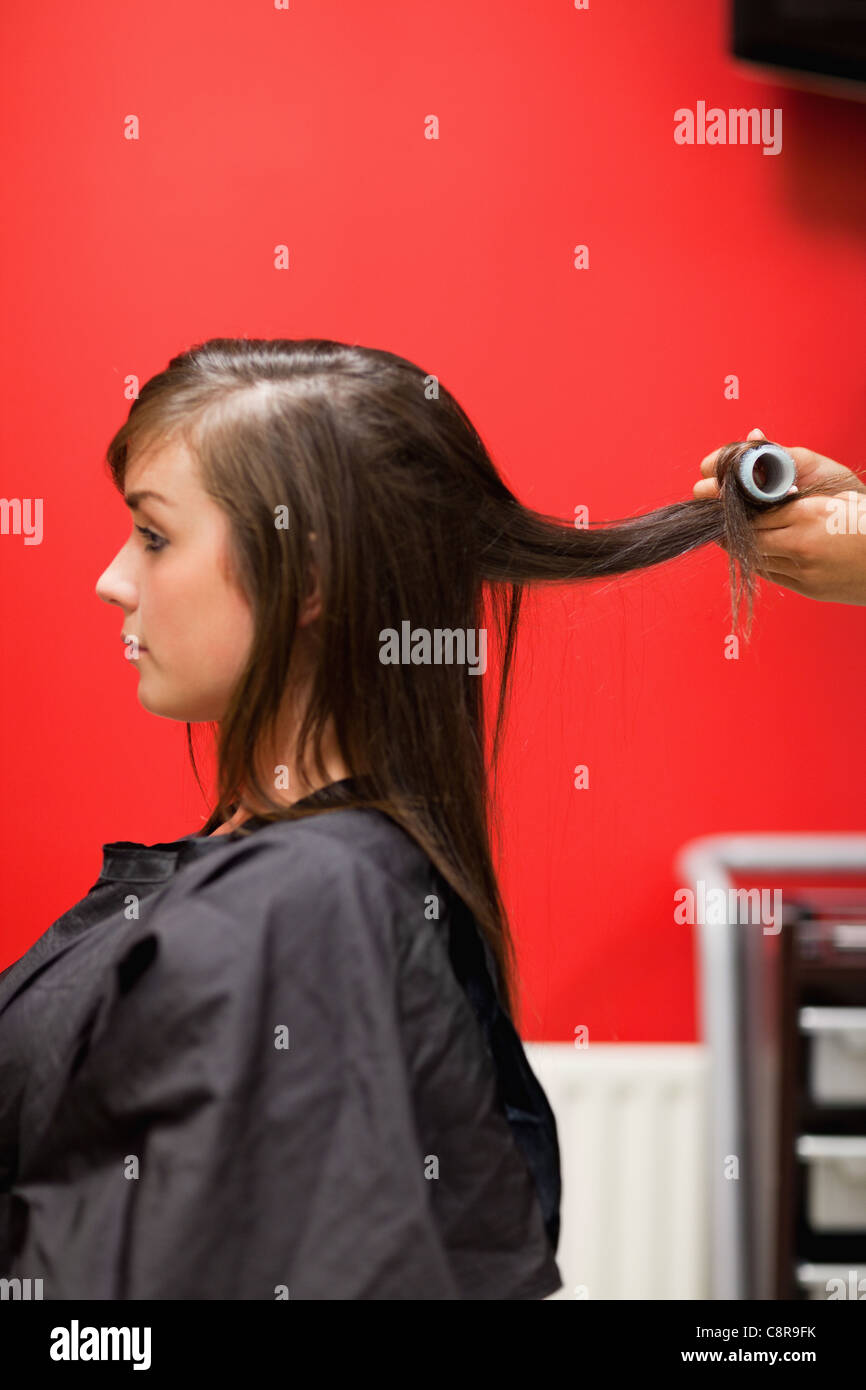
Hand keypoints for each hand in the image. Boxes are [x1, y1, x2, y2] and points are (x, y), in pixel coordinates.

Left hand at [693, 429, 865, 603]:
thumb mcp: (836, 494)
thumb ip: (795, 484)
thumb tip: (758, 469)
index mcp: (808, 513)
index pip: (753, 513)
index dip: (732, 508)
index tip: (718, 501)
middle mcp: (801, 543)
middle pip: (746, 538)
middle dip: (727, 530)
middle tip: (713, 520)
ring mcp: (803, 570)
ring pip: (755, 558)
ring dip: (739, 547)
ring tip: (727, 535)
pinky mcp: (807, 588)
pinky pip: (771, 574)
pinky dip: (758, 561)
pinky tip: (753, 551)